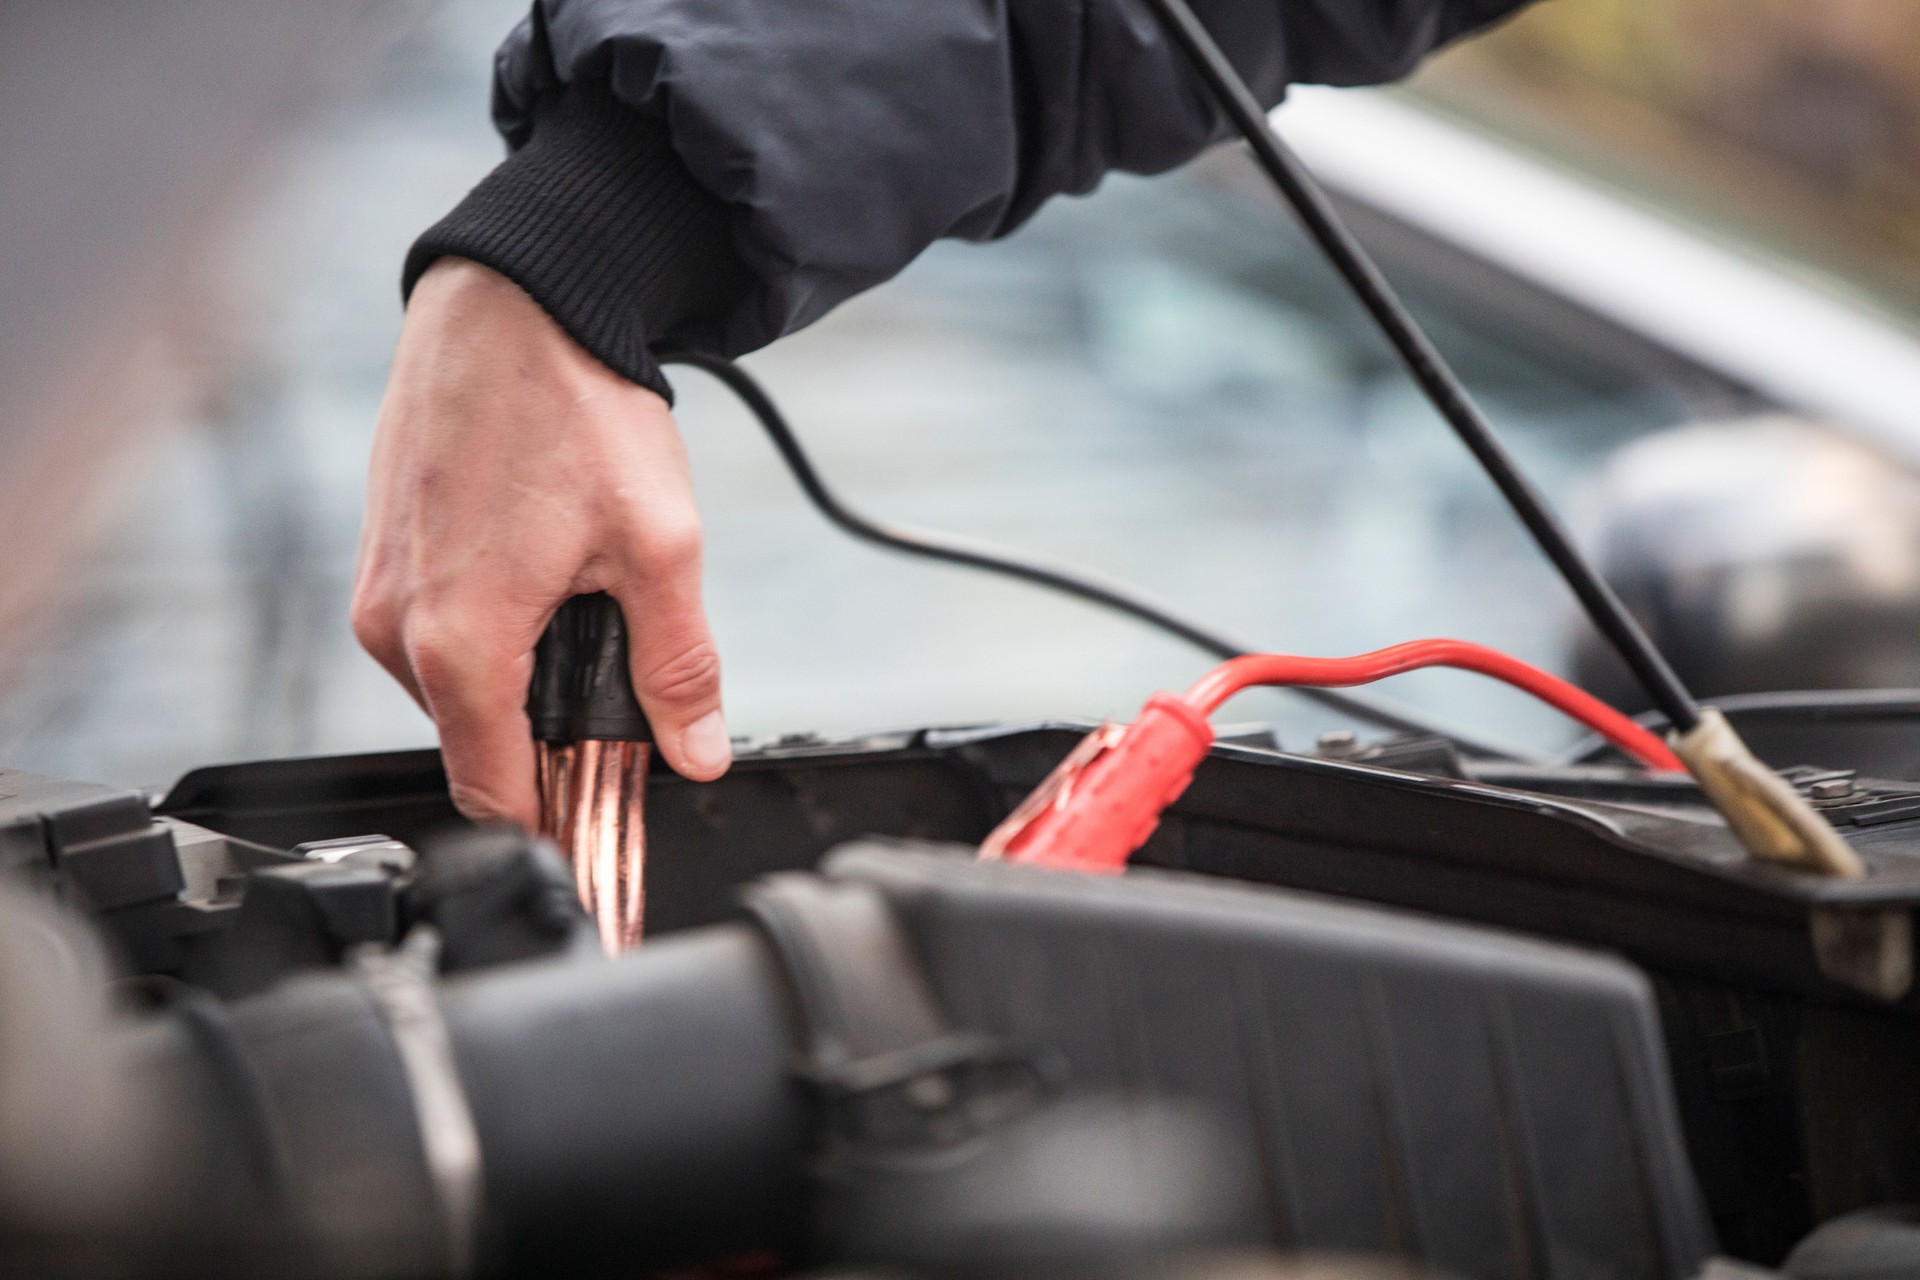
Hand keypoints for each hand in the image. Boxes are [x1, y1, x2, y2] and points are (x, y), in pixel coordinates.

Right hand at [352, 258, 730, 827]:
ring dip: (525, 677)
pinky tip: (544, 571)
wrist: (514, 299)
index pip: (496, 792)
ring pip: (460, 687)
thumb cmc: (574, 405)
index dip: (559, 822)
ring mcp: (380, 589)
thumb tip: (698, 752)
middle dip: (553, 737)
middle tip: (629, 694)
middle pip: (481, 741)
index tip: (604, 830)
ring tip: (587, 601)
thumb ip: (679, 667)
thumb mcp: (660, 546)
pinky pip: (437, 633)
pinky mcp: (383, 555)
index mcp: (461, 643)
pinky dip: (494, 631)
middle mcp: (397, 628)